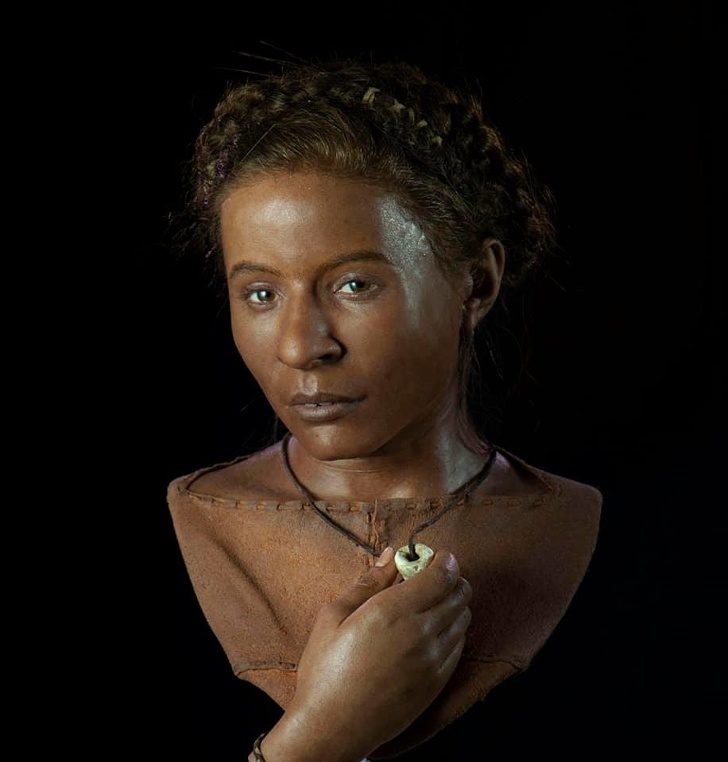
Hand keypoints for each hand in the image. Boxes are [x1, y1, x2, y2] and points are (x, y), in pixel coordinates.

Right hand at [289, 547, 471, 759]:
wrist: (332, 729)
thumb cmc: (324, 669)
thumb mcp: (334, 616)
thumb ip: (368, 582)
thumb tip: (391, 556)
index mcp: (392, 611)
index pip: (440, 576)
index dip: (445, 560)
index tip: (438, 555)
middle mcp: (420, 633)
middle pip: (459, 593)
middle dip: (452, 577)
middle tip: (434, 575)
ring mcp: (433, 661)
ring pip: (463, 619)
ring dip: (455, 603)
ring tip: (433, 602)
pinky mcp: (437, 683)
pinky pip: (459, 646)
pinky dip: (454, 629)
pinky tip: (433, 630)